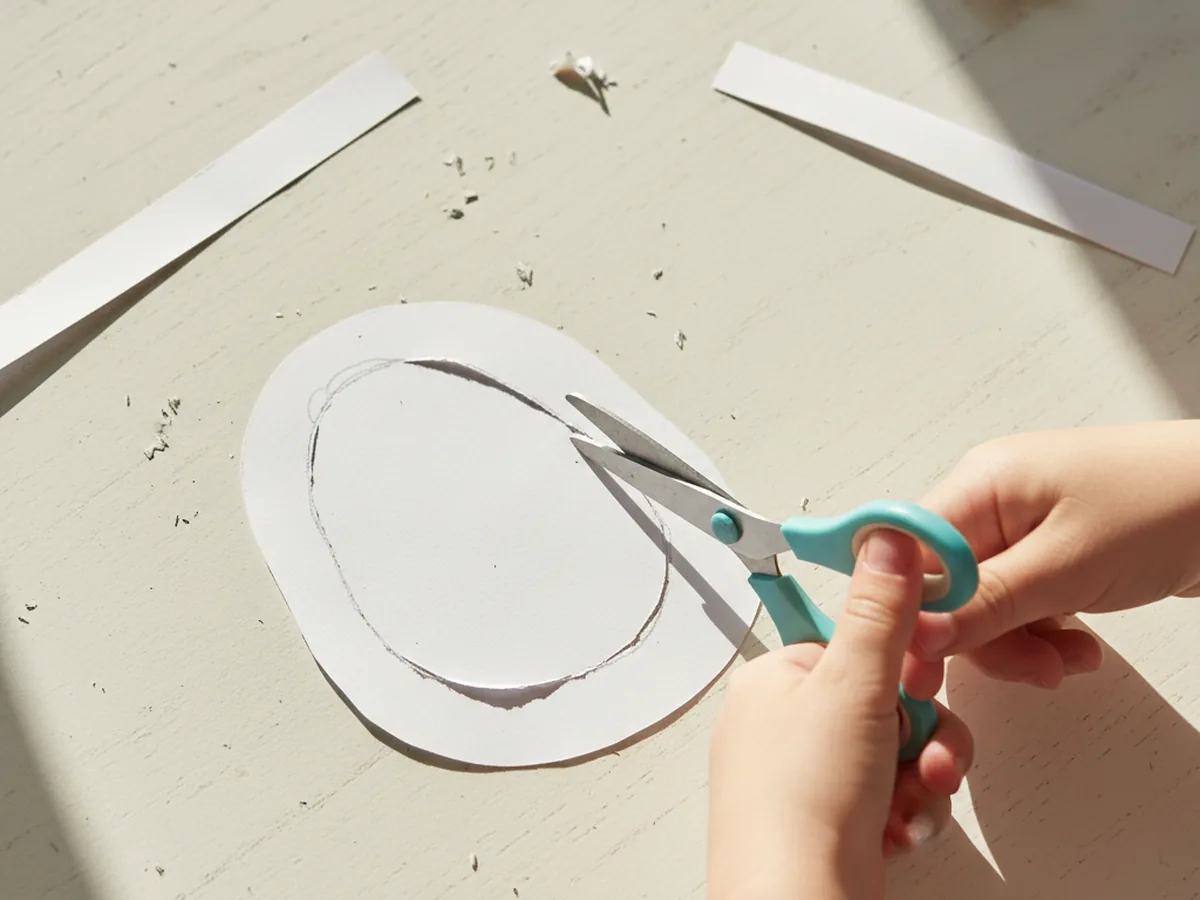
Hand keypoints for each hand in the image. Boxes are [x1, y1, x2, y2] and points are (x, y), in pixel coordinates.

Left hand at [708, 531, 972, 899]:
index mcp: (773, 680)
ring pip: (897, 753)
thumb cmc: (801, 805)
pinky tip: (894, 831)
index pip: (854, 645)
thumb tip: (888, 538)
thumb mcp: (854, 686)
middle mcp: (782, 726)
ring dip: (920, 777)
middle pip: (885, 702)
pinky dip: (904, 814)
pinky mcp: (828, 822)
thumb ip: (881, 611)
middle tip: (920, 754)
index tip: (918, 680)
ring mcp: (803, 778)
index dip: (899, 668)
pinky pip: (888, 798)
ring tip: (908, 801)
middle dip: (921, 733)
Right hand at [905, 421, 1199, 691]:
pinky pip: (1018, 603)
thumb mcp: (1069, 566)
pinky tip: (1078, 645)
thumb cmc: (1168, 506)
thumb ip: (986, 603)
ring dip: (1020, 643)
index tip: (924, 664)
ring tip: (1068, 660)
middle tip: (1031, 669)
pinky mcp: (1048, 551)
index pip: (910, 553)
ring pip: (982, 604)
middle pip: (944, 586)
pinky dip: (1042, 632)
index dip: (911, 611)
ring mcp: (1020, 526)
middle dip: (982, 637)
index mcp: (980, 482)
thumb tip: (918, 634)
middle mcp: (991, 500)